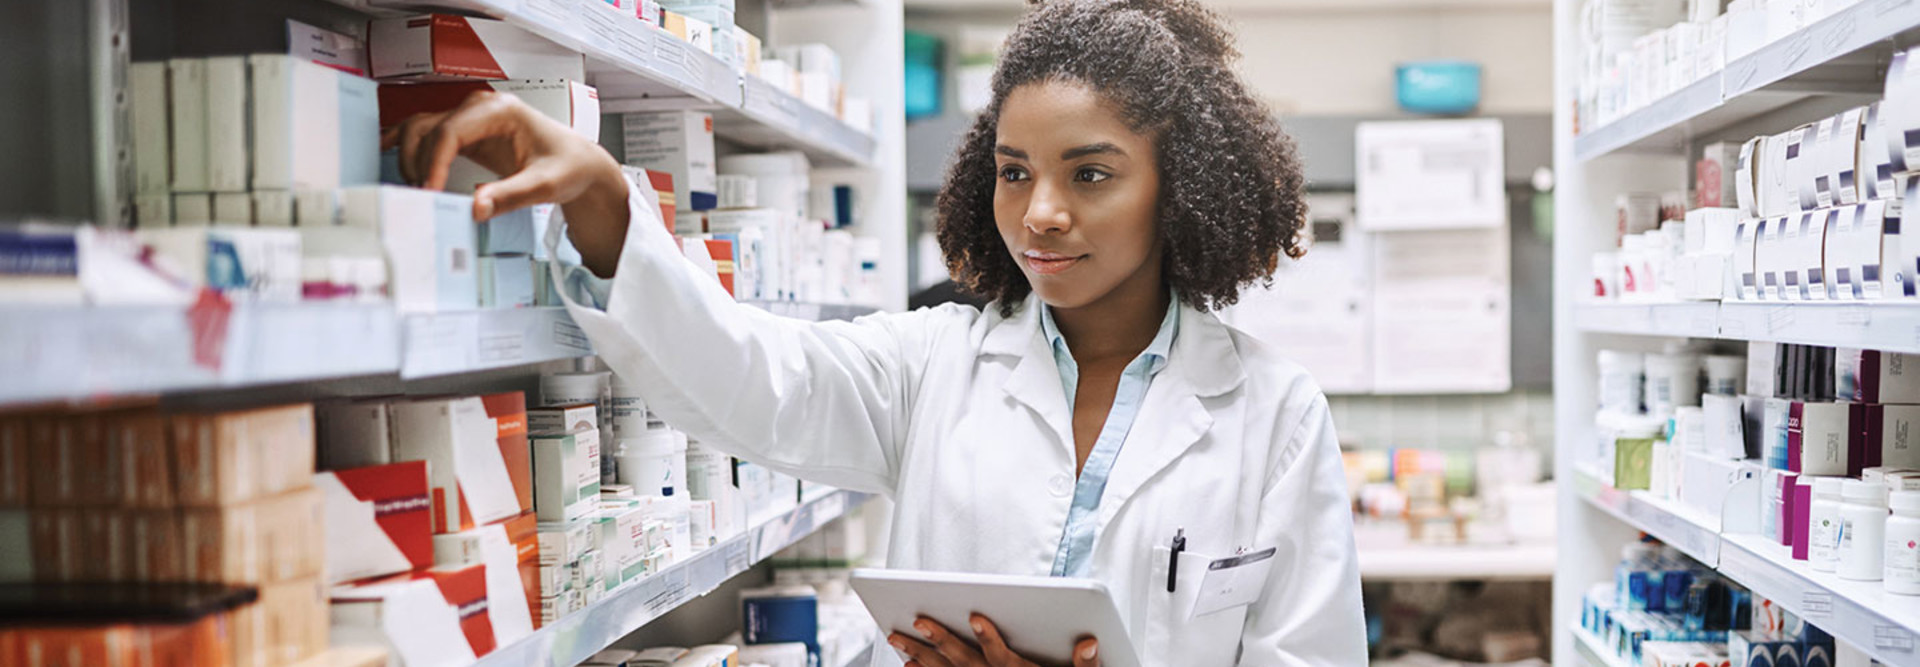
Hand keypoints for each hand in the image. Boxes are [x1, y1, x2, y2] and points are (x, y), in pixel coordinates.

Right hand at [383, 90, 630, 275]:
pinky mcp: (465, 133)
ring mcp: (470, 119)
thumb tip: (476, 206)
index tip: (429, 192)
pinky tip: (383, 151)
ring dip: (410, 157)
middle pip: (428, 128)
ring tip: (417, 190)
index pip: (451, 131)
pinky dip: (404, 142)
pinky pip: (426, 133)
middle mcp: (480, 108)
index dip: (433, 163)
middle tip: (422, 198)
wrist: (577, 163)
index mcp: (500, 111)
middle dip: (418, 164)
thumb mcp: (545, 184)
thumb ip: (511, 195)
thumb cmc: (567, 166)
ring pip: (421, 129)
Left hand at [888, 614, 1098, 666]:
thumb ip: (1087, 665)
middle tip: (918, 620)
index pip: (1002, 658)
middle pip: (965, 663)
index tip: (976, 617)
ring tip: (896, 638)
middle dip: (940, 640)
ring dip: (920, 656)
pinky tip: (908, 664)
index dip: (990, 638)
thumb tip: (1089, 643)